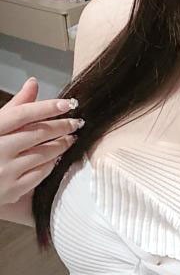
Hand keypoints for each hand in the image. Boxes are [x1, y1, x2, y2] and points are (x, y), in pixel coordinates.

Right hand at [0, 77, 82, 208]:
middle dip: (61, 126)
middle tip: (76, 122)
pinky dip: (52, 163)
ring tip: (71, 138)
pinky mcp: (11, 190)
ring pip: (42, 154)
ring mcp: (5, 171)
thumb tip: (33, 83)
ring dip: (61, 144)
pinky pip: (40, 174)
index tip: (67, 104)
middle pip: (37, 133)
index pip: (23, 114)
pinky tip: (58, 157)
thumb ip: (15, 106)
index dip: (47, 107)